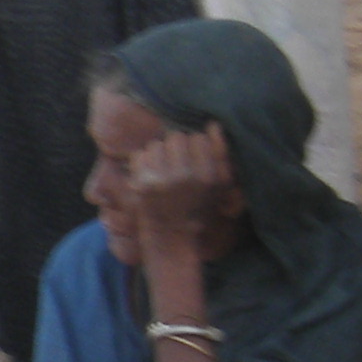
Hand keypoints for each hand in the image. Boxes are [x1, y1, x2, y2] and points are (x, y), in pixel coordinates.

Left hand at [124, 124, 237, 257]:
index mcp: (208, 176)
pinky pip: (140, 155)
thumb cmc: (197, 207)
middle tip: (175, 166)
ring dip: (159, 154)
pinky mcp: (143, 184)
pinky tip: (150, 176)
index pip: (199, 137)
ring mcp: (162, 180)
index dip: (194, 147)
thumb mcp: (219, 185)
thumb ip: (220, 154)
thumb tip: (213, 125)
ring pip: (157, 144)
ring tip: (162, 171)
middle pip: (177, 137)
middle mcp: (186, 176)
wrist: (171, 237)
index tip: (192, 162)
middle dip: (175, 149)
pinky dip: (143, 163)